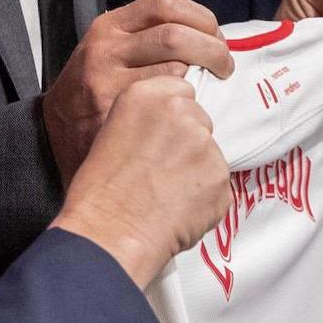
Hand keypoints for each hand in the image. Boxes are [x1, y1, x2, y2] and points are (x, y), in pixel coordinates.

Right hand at [43, 0, 232, 186]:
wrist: (50, 134)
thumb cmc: (92, 92)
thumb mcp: (109, 50)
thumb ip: (146, 37)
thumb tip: (206, 36)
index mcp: (109, 26)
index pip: (165, 3)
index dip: (200, 17)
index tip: (216, 37)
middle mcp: (105, 48)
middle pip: (175, 35)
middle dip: (212, 49)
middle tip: (224, 66)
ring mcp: (106, 81)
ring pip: (173, 69)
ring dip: (201, 79)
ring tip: (210, 89)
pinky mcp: (111, 113)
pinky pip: (164, 103)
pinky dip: (185, 105)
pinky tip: (187, 112)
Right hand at [52, 76, 230, 288]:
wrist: (110, 232)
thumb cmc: (101, 191)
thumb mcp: (111, 131)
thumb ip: (146, 117)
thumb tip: (166, 126)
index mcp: (147, 94)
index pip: (180, 90)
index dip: (172, 116)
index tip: (162, 133)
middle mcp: (181, 112)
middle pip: (199, 119)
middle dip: (187, 142)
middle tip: (161, 168)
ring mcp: (205, 144)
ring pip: (209, 153)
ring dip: (197, 170)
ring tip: (166, 192)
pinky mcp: (221, 177)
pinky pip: (218, 184)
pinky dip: (204, 198)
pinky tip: (178, 207)